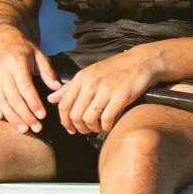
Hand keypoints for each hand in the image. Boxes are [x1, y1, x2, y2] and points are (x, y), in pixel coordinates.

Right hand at [0, 33, 61, 133]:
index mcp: (16, 62)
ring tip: (23, 129)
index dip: (33, 102)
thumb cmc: (23, 49)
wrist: (0, 40)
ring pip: (0, 101)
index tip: (42, 115)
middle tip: (36, 127)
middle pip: (13, 97)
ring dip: (12, 117)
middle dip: (25, 115)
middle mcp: (1, 70)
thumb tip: (58, 88)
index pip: (25, 86)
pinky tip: (0, 118)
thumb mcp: (38, 55)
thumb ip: (47, 71)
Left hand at [47, 46, 166, 134]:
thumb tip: (52, 99)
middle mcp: (91, 83)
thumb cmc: (114, 70)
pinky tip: (109, 125)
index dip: (65, 121)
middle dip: (79, 128)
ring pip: (89, 119)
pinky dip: (106, 126)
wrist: (141, 62)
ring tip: (98, 128)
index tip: (70, 129)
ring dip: (92, 128)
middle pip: (75, 115)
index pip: (64, 104)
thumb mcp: (89, 74)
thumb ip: (69, 87)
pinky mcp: (120, 96)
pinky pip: (107, 119)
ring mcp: (106, 89)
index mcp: (81, 77)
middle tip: (85, 131)